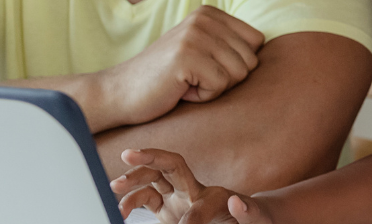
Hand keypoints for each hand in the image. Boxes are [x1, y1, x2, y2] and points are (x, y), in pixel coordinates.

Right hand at [98, 6, 265, 128]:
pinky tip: (179, 89)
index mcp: (211, 13)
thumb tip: (283, 51)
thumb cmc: (166, 80)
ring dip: (214, 88)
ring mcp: (195, 35)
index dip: (235, 65)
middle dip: (225, 79)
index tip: (204, 68)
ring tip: (185, 82)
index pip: (257, 42)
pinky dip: (202, 97)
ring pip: (238, 74)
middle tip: (192, 78)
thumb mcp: (203, 52)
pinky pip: (220, 86)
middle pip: (251, 61)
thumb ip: (231, 45)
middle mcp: (205, 18)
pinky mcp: (187, 56)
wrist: (119, 93)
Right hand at [112, 148, 272, 223]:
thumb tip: (235, 200)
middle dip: (150, 157)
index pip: (200, 202)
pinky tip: (120, 210)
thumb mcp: (257, 218)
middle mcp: (195, 191)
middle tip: (127, 154)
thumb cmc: (254, 219)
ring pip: (153, 179)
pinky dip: (130, 201)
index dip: (191, 219)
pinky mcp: (168, 208)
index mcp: (217, 196)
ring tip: (114, 187)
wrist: (250, 219)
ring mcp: (179, 198)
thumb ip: (247, 212)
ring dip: (133, 179)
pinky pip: (146, 198)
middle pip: (170, 167)